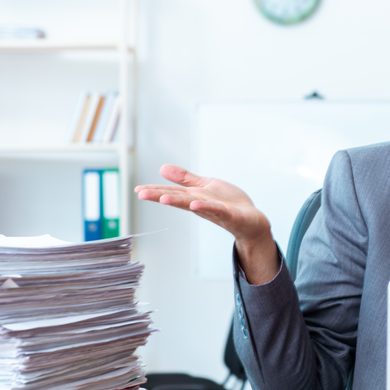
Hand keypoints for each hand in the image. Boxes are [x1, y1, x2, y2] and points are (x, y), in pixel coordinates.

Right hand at [135, 164, 279, 283]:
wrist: (251, 220)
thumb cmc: (229, 203)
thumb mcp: (205, 186)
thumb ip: (185, 179)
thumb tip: (162, 168)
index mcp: (194, 196)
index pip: (171, 192)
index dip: (154, 190)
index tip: (137, 190)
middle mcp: (200, 204)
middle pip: (178, 199)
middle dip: (159, 196)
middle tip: (140, 193)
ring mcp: (214, 210)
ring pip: (193, 205)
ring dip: (178, 202)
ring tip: (163, 199)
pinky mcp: (229, 214)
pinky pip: (216, 209)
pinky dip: (206, 206)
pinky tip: (195, 203)